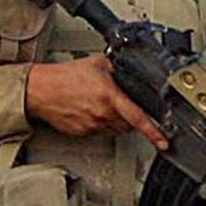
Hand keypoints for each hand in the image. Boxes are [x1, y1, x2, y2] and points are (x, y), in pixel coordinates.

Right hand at [26, 55, 167, 149]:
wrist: (41, 89)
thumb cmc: (64, 76)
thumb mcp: (97, 63)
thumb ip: (116, 69)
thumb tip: (127, 71)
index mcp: (110, 97)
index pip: (138, 118)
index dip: (154, 132)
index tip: (163, 141)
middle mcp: (102, 114)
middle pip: (127, 124)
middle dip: (128, 116)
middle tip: (118, 103)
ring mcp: (92, 126)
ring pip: (113, 129)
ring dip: (113, 120)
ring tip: (99, 103)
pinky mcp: (82, 133)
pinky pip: (98, 131)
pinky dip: (98, 122)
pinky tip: (88, 110)